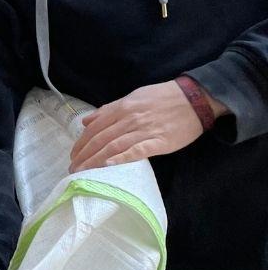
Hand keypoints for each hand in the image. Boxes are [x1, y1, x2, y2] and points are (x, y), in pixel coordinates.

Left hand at [68, 81, 215, 172]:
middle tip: (73, 168)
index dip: (81, 142)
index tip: (73, 155)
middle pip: (100, 139)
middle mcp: (129, 119)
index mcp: (122, 108)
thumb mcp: (133, 97)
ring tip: (83, 172)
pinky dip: (121, 158)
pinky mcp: (160, 142)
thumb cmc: (163, 97)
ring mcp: (144, 131)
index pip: (95, 128)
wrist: (195, 98)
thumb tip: (86, 121)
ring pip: (113, 146)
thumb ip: (109, 110)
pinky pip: (137, 150)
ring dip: (95, 160)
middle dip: (84, 155)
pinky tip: (108, 165)